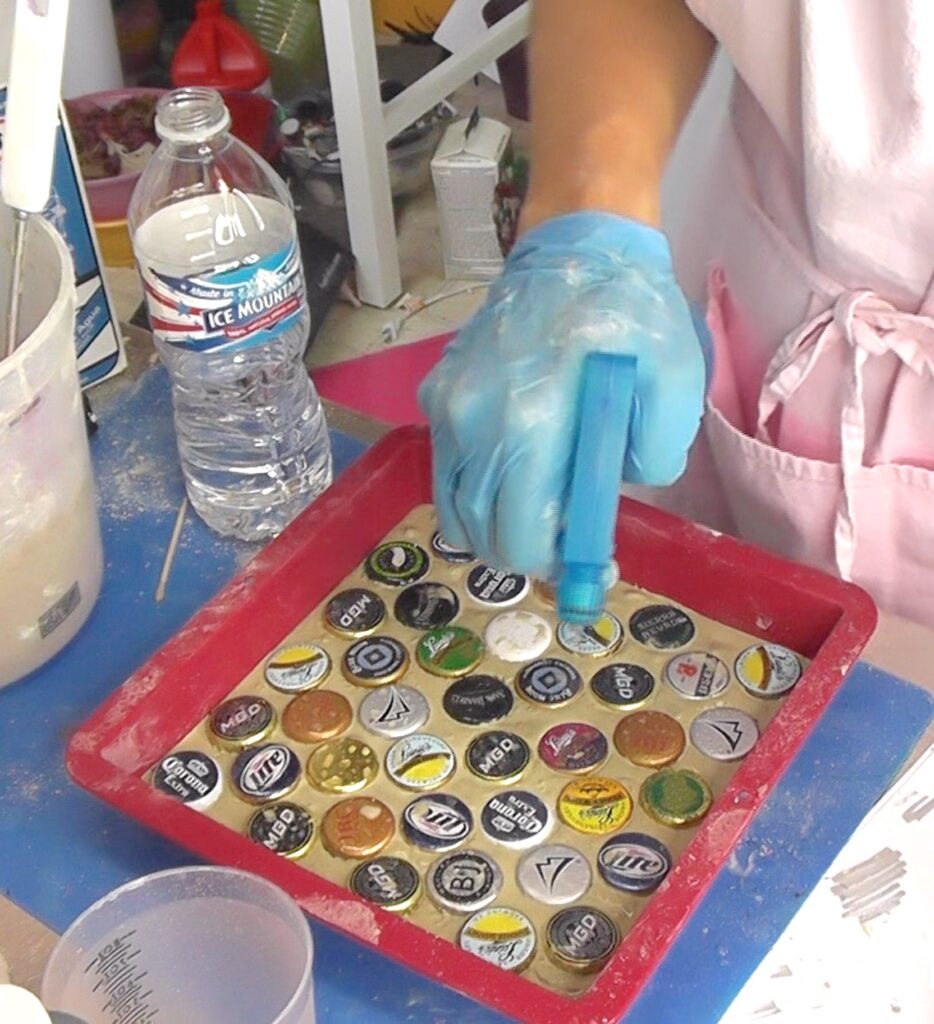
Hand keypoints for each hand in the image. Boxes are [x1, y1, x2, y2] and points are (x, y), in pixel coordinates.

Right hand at [419, 212, 705, 576]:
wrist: (574, 245)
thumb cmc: (628, 312)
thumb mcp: (674, 379)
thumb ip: (656, 452)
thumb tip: (622, 487)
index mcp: (532, 423)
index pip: (519, 532)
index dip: (548, 562)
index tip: (578, 560)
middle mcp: (474, 421)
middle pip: (478, 529)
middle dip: (519, 550)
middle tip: (558, 541)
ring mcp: (447, 406)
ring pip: (452, 506)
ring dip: (490, 526)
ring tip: (531, 512)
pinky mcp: (438, 393)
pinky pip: (445, 469)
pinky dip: (473, 490)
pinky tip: (510, 473)